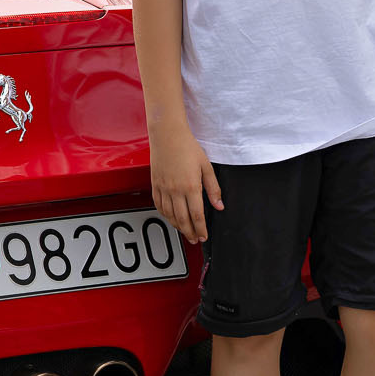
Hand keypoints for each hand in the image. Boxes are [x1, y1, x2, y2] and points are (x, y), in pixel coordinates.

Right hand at [150, 127, 221, 242]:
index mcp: (190, 186)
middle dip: (190, 233)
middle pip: (182, 219)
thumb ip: (213, 188)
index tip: (204, 236)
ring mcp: (163, 188)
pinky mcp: (155, 185)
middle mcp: (175, 190)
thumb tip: (219, 206)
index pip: (197, 215)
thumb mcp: (206, 167)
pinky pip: (159, 206)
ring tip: (185, 232)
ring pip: (170, 215)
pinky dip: (165, 215)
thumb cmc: (188, 147)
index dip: (201, 229)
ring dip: (178, 226)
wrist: (167, 135)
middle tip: (195, 240)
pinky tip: (171, 218)